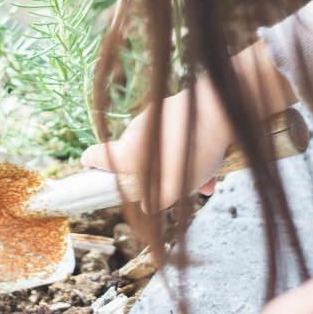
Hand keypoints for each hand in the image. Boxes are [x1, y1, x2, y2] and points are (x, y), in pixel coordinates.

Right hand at [81, 83, 233, 210]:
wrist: (220, 112)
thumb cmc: (191, 153)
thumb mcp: (174, 188)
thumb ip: (156, 200)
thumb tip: (147, 205)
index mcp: (127, 151)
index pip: (95, 156)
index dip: (92, 164)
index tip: (92, 170)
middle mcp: (136, 131)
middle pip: (135, 157)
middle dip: (154, 175)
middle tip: (173, 189)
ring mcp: (155, 116)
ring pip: (162, 148)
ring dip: (178, 166)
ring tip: (204, 181)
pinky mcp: (175, 107)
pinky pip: (177, 136)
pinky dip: (191, 151)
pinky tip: (214, 170)